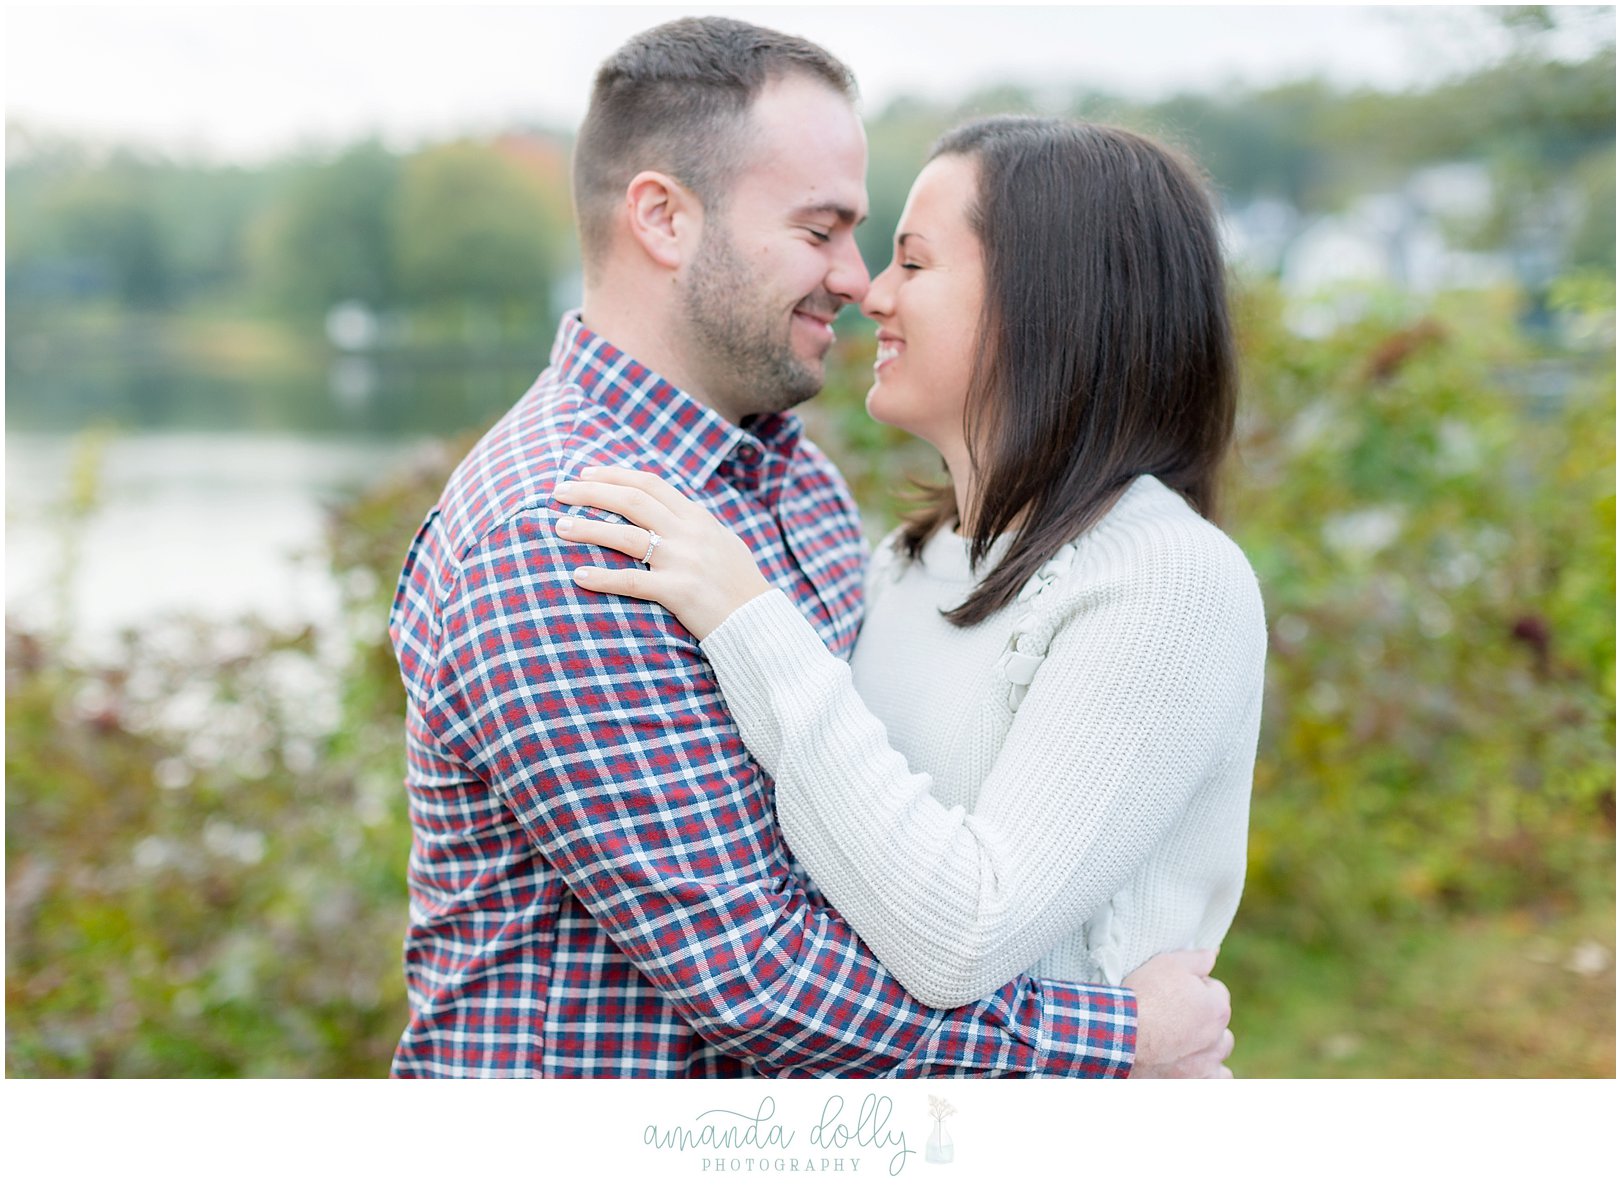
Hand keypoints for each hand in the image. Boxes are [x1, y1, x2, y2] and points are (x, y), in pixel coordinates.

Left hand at [552, 466, 771, 639]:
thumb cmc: (738, 584)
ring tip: (559, 526)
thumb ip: (693, 524)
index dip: (614, 474)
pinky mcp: (679, 592)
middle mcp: (689, 533)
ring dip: (588, 528)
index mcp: (697, 517)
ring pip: (626, 535)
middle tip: (558, 491)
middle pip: (632, 500)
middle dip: (591, 492)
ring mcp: (684, 561)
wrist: (759, 621)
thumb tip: (666, 509)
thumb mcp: (721, 542)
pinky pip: (633, 582)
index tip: (585, 473)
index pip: (650, 483)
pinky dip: (603, 578)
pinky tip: (578, 576)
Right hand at [1121, 949, 1234, 1077]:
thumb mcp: (1167, 964)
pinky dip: (1207, 1073)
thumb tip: (1213, 954)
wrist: (1118, 1035)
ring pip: (1219, 1053)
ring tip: (1182, 1042)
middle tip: (1174, 1015)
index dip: (1194, 987)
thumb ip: (1197, 959)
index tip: (1172, 990)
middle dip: (1203, 1018)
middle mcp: (1218, 1039)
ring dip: (1208, 1047)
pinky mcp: (1194, 1084)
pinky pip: (1215, 1080)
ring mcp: (1206, 1065)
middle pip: (1219, 1023)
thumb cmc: (1143, 997)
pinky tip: (1189, 1065)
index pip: (1216, 991)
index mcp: (1217, 1008)